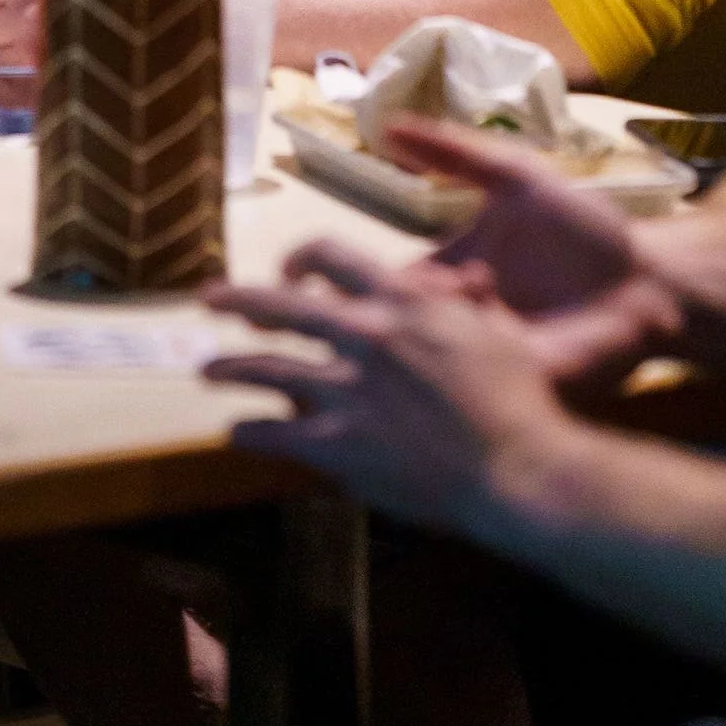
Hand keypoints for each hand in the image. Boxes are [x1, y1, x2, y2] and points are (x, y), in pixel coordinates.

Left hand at [204, 261, 577, 534]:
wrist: (520, 470)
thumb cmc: (519, 400)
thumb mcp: (498, 331)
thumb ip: (469, 300)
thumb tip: (472, 272)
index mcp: (400, 299)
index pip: (330, 255)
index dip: (301, 257)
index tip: (289, 270)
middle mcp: (363, 334)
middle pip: (279, 305)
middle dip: (236, 300)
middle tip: (208, 300)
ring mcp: (346, 391)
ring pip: (267, 370)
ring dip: (229, 369)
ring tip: (205, 371)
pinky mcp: (339, 445)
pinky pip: (278, 434)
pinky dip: (250, 433)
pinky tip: (234, 433)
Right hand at [287, 118, 682, 391]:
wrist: (652, 276)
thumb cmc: (586, 224)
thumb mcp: (514, 176)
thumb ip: (452, 151)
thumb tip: (384, 124)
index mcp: (450, 277)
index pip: (377, 286)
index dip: (331, 286)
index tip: (289, 280)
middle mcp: (460, 324)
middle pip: (387, 338)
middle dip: (340, 340)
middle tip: (297, 335)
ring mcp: (489, 358)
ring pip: (423, 374)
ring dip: (385, 372)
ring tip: (341, 368)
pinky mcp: (524, 382)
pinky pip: (476, 393)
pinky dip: (450, 392)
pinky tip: (419, 387)